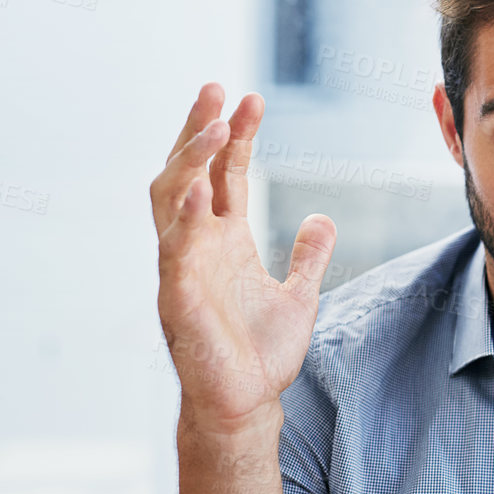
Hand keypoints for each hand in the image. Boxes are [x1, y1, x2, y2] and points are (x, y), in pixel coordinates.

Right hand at [150, 84, 335, 427]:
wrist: (248, 404)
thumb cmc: (262, 354)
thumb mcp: (299, 295)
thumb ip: (308, 255)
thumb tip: (321, 217)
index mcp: (223, 241)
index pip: (223, 174)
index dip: (235, 136)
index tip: (251, 99)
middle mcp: (197, 246)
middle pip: (189, 172)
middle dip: (200, 130)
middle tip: (217, 89)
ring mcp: (183, 269)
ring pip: (172, 200)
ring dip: (190, 160)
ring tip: (213, 125)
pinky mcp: (178, 299)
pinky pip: (175, 251)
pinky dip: (184, 219)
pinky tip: (198, 189)